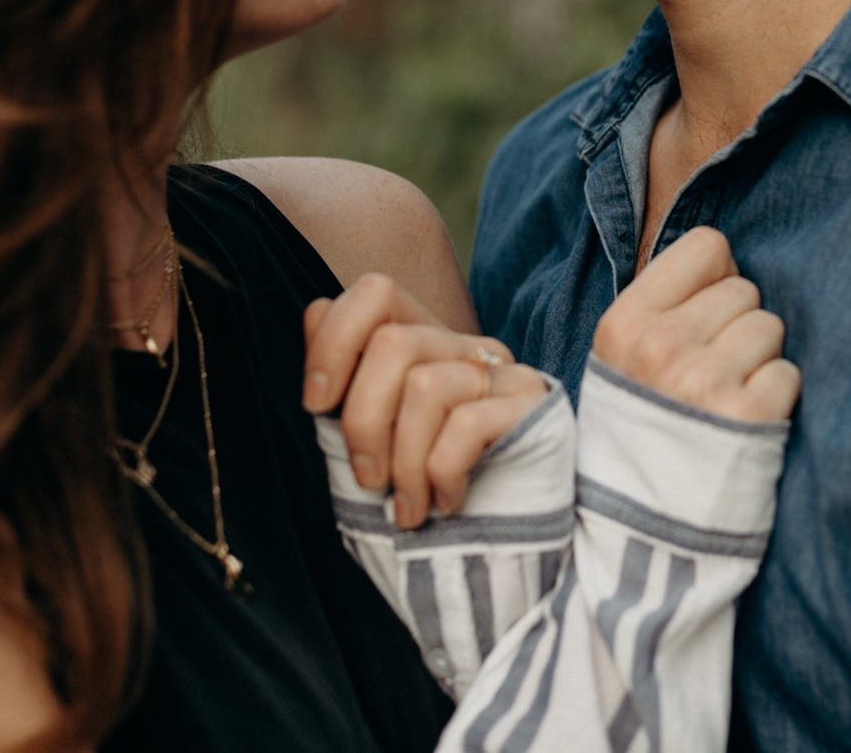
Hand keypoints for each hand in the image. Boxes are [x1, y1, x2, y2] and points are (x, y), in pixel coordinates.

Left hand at [304, 273, 547, 528]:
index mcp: (425, 346)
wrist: (500, 557)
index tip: (317, 403)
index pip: (377, 292)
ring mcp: (506, 374)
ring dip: (404, 462)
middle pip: (393, 342)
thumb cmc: (426, 496)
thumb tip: (317, 310)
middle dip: (362, 419)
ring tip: (408, 507)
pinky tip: (446, 503)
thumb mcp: (372, 440)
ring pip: (426, 385)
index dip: (334, 340)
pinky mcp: (534, 408)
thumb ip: (346, 382)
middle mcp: (467, 349)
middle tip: (368, 480)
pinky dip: (441, 474)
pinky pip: (467, 424)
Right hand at [591, 227, 799, 422]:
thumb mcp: (622, 358)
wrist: (647, 522)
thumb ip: (663, 302)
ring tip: (724, 397)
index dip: (715, 279)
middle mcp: (661, 347)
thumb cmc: (644, 424)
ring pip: (770, 327)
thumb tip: (726, 255)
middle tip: (709, 371)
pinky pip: (788, 372)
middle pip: (745, 289)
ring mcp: (705, 381)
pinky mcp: (749, 416)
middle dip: (737, 324)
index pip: (708, 246)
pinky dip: (774, 396)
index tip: (700, 316)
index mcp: (624, 323)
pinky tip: (743, 420)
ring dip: (758, 360)